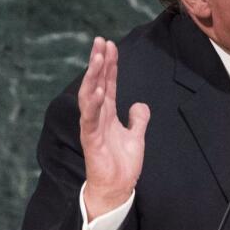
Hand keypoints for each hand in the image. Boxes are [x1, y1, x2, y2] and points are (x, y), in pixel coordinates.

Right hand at [78, 36, 149, 218]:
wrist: (117, 188)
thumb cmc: (122, 164)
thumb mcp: (136, 136)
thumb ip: (138, 119)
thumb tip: (140, 105)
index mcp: (108, 114)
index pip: (107, 83)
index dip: (109, 65)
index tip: (110, 45)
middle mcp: (98, 116)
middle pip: (96, 84)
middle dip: (98, 62)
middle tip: (99, 41)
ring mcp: (92, 127)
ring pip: (90, 96)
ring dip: (93, 76)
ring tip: (97, 58)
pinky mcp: (91, 140)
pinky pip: (90, 119)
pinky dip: (93, 105)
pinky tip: (98, 91)